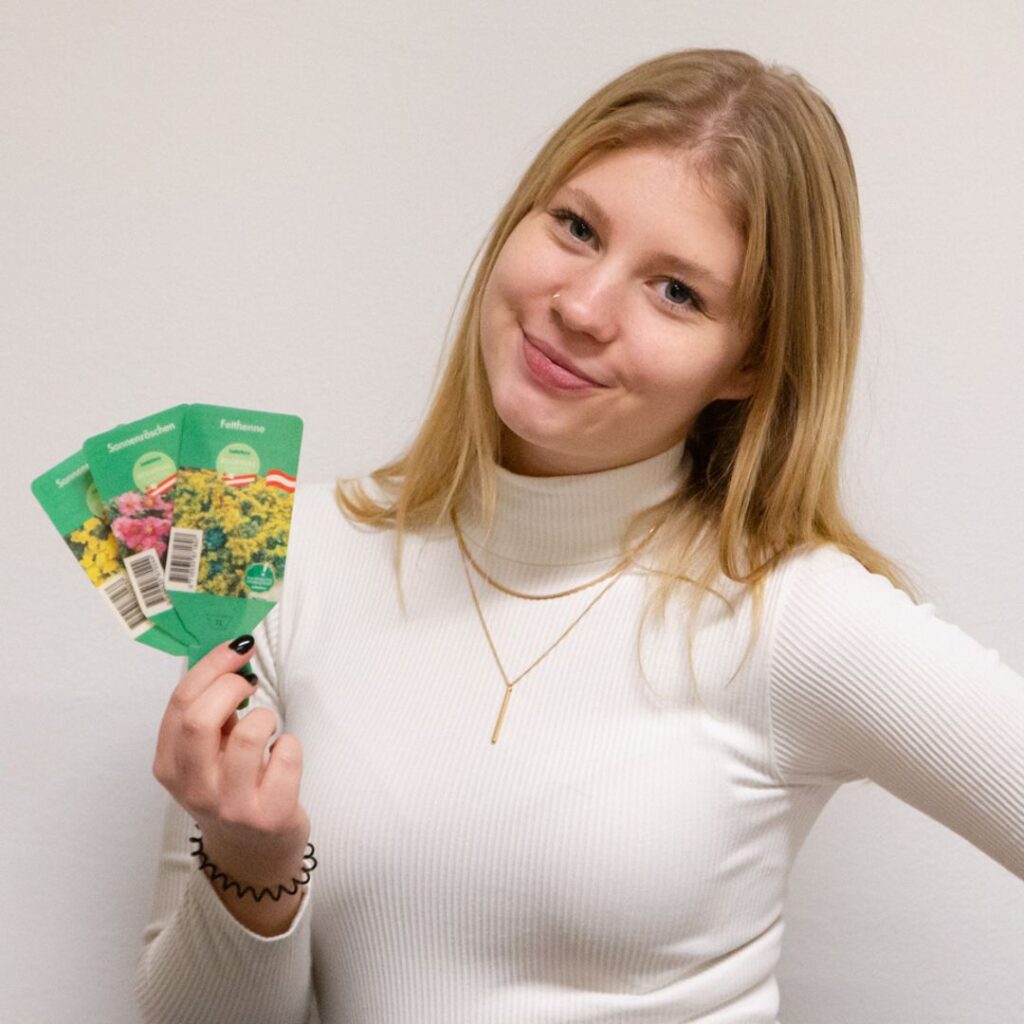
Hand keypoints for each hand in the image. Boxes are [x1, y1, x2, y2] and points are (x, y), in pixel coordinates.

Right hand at [152, 635, 309, 882]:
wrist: (254, 851)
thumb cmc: (231, 789)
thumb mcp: (205, 754)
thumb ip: (208, 712)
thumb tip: (229, 656)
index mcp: (169, 766)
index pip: (180, 702)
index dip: (212, 665)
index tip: (238, 648)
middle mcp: (194, 788)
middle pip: (201, 717)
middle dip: (231, 685)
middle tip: (248, 685)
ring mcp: (231, 805)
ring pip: (249, 733)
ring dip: (264, 717)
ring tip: (265, 730)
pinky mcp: (269, 815)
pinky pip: (287, 755)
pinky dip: (291, 745)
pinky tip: (282, 758)